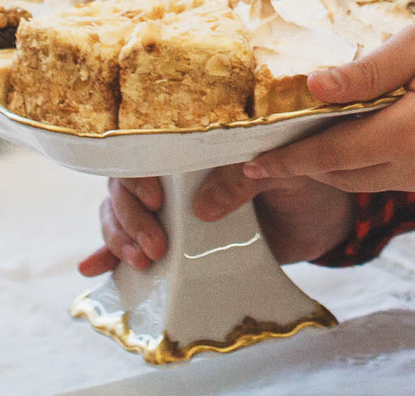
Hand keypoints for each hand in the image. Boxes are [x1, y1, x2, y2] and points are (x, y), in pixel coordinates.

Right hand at [76, 168, 356, 278]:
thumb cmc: (302, 180)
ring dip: (119, 237)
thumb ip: (246, 178)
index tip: (157, 200)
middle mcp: (175, 173)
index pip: (148, 150)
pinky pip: (131, 243)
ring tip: (142, 261)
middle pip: (126, 185)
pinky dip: (108, 255)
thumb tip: (202, 206)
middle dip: (131, 217)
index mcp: (197, 146)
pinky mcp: (174, 239)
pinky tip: (92, 268)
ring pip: (121, 213)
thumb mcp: (282, 171)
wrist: (322, 218)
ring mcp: (170, 207)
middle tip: (156, 247)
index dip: (141, 175)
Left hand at [240, 12, 414, 197]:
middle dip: (308, 167)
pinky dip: (377, 165)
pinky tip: (367, 140)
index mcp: (414, 130)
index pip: (332, 155)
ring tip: (316, 142)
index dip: (289, 161)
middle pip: (347, 177)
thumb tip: (313, 87)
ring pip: (373, 182)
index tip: (254, 166)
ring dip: (342, 166)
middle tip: (273, 153)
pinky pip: (402, 180)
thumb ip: (366, 70)